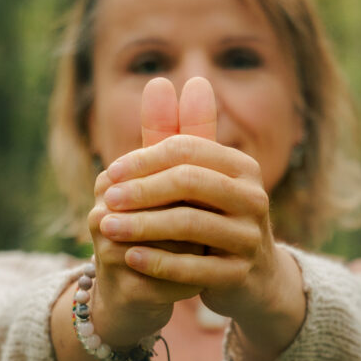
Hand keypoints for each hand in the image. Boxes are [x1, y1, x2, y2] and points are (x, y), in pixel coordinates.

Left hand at [97, 76, 299, 333]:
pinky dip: (159, 261)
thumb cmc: (210, 216)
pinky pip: (195, 267)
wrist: (249, 278)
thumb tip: (156, 82)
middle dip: (142, 190)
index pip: (187, 150)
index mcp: (241, 166)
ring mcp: (250, 237)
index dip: (145, 158)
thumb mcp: (193, 176)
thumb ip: (172, 133)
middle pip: (189, 182)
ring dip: (143, 225)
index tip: (109, 172)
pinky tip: (130, 258)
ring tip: (107, 228)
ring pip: (191, 224)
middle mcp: (253, 197)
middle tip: (106, 199)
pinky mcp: (240, 273)